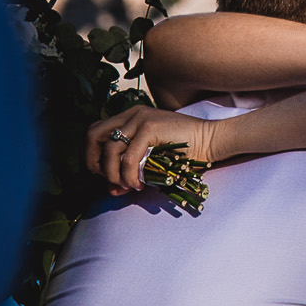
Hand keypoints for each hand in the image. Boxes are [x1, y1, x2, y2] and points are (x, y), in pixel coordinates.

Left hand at [85, 109, 221, 193]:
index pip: (96, 133)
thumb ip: (129, 172)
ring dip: (113, 174)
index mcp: (131, 117)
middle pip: (93, 135)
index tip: (107, 176)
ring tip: (128, 185)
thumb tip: (111, 191)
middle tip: (110, 180)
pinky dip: (128, 175)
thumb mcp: (151, 161)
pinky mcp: (150, 127)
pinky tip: (139, 184)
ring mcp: (140, 118)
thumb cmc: (185, 152)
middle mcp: (132, 114)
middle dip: (94, 162)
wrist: (212, 141)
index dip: (93, 157)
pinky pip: (128, 157)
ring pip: (109, 150)